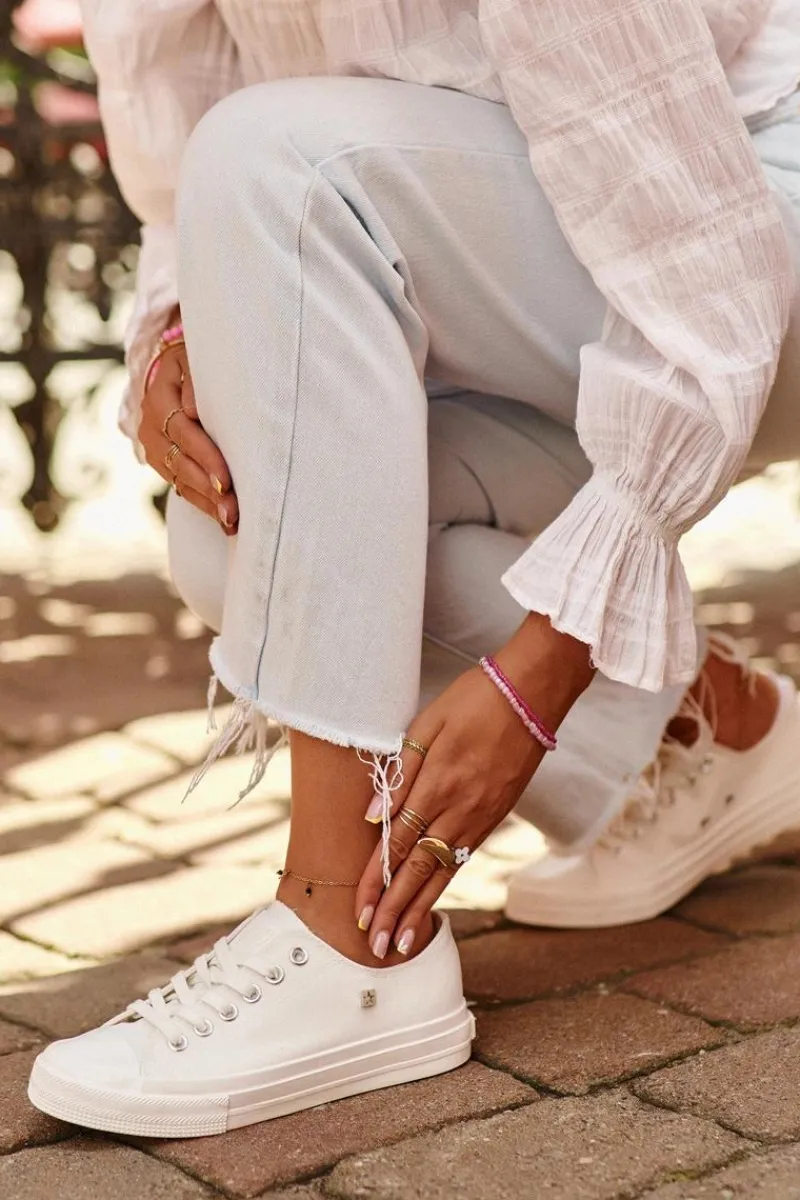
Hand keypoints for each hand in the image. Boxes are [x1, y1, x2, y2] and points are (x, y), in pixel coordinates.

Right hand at [138, 333, 238, 534]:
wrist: (174, 367)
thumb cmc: (196, 361)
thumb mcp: (195, 359)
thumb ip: (195, 381)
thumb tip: (191, 410)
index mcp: (159, 396)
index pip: (183, 432)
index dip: (205, 457)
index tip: (227, 481)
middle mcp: (150, 425)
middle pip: (180, 462)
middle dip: (208, 488)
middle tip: (232, 511)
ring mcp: (153, 446)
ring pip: (179, 479)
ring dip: (206, 502)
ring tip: (231, 522)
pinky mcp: (161, 461)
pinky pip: (180, 485)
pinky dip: (201, 502)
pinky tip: (221, 518)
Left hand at [355, 614, 593, 957]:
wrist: (532, 694)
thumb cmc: (474, 699)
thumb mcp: (427, 724)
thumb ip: (400, 773)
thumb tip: (372, 818)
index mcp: (437, 784)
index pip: (398, 843)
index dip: (377, 881)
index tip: (360, 912)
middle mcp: (459, 809)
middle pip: (420, 869)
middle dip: (395, 910)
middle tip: (376, 947)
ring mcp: (481, 816)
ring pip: (445, 872)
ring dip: (421, 909)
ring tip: (403, 942)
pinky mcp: (496, 815)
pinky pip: (465, 857)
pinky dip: (446, 885)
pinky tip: (434, 902)